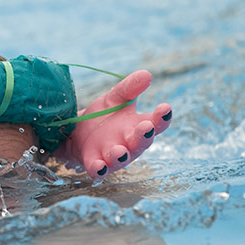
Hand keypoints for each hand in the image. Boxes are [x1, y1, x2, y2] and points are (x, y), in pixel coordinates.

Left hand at [56, 70, 172, 181]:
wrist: (78, 131)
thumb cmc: (104, 116)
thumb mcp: (115, 98)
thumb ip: (130, 88)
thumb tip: (146, 74)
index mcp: (139, 125)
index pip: (156, 122)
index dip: (162, 117)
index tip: (166, 108)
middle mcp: (129, 142)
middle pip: (141, 142)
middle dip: (143, 136)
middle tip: (146, 128)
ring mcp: (112, 154)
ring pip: (120, 158)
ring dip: (120, 155)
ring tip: (119, 151)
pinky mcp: (95, 163)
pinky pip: (98, 169)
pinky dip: (99, 170)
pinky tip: (99, 168)